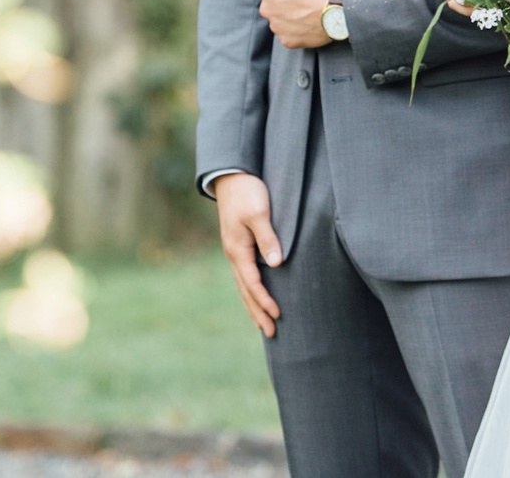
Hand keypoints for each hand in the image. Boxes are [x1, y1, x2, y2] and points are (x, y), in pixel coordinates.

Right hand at [214, 172, 282, 337]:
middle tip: (271, 333)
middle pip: (245, 290)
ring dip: (253, 305)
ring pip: (243, 285)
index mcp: (237, 249)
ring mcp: (233, 250)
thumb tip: (276, 263)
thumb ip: (268, 238)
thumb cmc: (247, 192)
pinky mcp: (237, 244)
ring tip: (263, 324)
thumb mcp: (259, 212)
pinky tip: (255, 297)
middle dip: (258, 312)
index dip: (265, 299)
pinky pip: (243, 275)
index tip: (278, 314)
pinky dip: (249, 290)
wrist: (231, 176)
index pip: (252, 282)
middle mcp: (233, 253)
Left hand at [259, 0, 340, 49]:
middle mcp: (267, 7)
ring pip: (282, 20)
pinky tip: (312, 24)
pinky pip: (290, 36)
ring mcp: (277, 26)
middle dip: (289, 2)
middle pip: (276, 4)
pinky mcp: (288, 41)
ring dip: (293, 17)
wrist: (342, 7)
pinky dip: (299, 32)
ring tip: (312, 11)